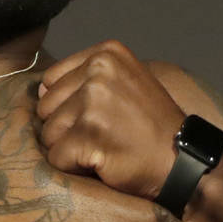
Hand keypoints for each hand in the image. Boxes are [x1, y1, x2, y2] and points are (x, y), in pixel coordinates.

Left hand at [36, 40, 183, 198]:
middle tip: (104, 135)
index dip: (68, 106)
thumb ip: (84, 80)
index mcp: (106, 54)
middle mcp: (99, 71)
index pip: (50, 80)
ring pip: (48, 134)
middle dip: (67, 128)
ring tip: (105, 147)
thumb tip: (39, 89)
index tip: (102, 116)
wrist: (183, 161)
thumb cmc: (150, 127)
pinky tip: (104, 162)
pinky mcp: (89, 134)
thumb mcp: (124, 85)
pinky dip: (74, 168)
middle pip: (46, 107)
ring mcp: (94, 102)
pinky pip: (56, 158)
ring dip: (71, 149)